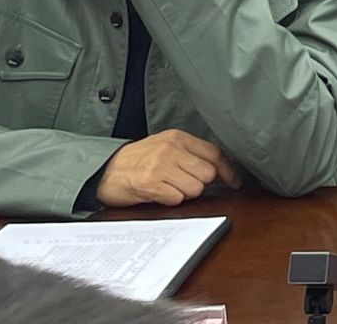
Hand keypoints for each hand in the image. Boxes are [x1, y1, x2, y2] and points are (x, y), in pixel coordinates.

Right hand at [94, 130, 239, 206]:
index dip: (227, 171)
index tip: (234, 182)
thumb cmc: (137, 160)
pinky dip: (171, 200)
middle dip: (201, 184)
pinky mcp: (149, 183)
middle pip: (208, 173)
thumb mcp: (164, 146)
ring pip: (195, 188)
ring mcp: (159, 166)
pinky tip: (159, 194)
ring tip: (169, 188)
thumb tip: (218, 169)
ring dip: (185, 193)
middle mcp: (170, 149)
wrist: (103, 170)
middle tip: (183, 184)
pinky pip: (176, 198)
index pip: (214, 153)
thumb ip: (189, 153)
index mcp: (178, 137)